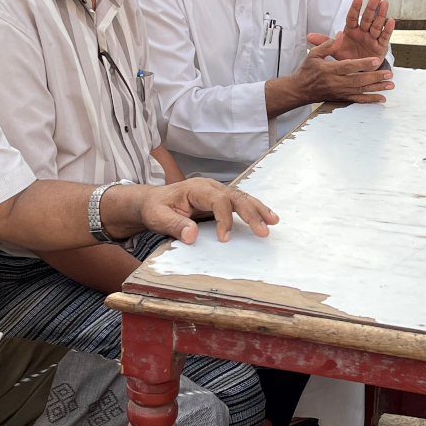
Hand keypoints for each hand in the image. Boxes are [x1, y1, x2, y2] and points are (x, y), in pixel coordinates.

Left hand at [137, 178, 278, 243]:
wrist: (152, 201)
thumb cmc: (156, 208)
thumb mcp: (158, 217)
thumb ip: (174, 224)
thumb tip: (192, 235)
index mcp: (197, 189)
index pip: (218, 200)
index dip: (225, 219)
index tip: (225, 239)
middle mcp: (210, 187)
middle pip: (235, 197)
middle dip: (251, 213)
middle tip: (263, 230)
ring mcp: (217, 192)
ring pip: (242, 198)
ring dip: (258, 210)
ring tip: (274, 221)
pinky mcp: (220, 199)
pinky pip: (240, 202)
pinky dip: (254, 209)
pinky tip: (266, 217)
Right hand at [292, 32, 393, 103]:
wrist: (300, 90)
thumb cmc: (307, 71)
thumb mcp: (314, 54)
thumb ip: (328, 44)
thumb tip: (341, 34)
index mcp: (329, 69)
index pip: (349, 66)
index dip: (363, 64)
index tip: (376, 60)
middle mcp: (336, 82)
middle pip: (358, 80)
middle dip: (375, 77)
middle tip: (389, 74)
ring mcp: (340, 91)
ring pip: (361, 91)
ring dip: (377, 88)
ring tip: (390, 85)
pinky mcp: (342, 98)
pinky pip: (358, 100)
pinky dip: (370, 100)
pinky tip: (381, 98)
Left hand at [308, 0, 394, 61]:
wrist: (356, 71)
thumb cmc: (347, 57)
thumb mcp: (335, 49)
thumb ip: (325, 41)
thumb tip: (309, 36)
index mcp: (351, 30)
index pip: (353, 17)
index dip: (355, 8)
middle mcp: (363, 32)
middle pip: (367, 18)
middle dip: (371, 8)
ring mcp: (372, 38)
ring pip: (377, 25)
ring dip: (381, 14)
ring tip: (384, 3)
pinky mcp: (381, 47)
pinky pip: (384, 37)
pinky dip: (388, 29)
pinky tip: (391, 21)